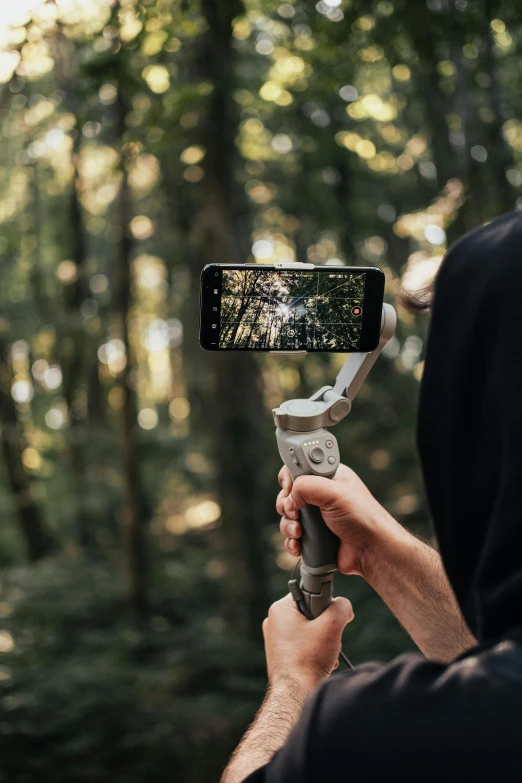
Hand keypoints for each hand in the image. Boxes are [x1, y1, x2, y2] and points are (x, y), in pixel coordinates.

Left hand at [262, 593, 353, 688]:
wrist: (295, 694)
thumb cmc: (309, 659)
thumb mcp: (332, 625)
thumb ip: (341, 607)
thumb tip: (344, 606)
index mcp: (280, 609)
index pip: (309, 592)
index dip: (325, 603)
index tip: (330, 616)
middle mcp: (274, 622)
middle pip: (311, 612)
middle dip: (325, 625)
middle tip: (329, 637)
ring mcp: (277, 640)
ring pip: (309, 630)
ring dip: (323, 640)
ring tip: (325, 653)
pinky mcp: (282, 655)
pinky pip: (304, 645)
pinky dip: (316, 652)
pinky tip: (322, 662)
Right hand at [277, 464, 396, 576]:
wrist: (372, 550)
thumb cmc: (362, 517)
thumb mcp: (333, 492)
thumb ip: (306, 486)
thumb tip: (289, 500)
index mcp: (327, 477)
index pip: (299, 468)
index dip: (290, 477)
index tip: (289, 487)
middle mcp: (320, 495)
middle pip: (288, 494)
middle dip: (286, 505)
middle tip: (295, 513)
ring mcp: (316, 517)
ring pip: (288, 517)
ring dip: (288, 526)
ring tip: (299, 533)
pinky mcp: (314, 536)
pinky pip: (292, 536)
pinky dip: (291, 541)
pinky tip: (298, 546)